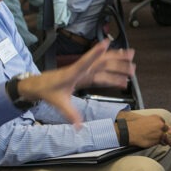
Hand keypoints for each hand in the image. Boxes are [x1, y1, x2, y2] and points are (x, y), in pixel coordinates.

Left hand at [17, 40, 135, 126]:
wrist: (38, 86)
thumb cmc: (47, 91)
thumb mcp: (59, 103)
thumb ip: (71, 114)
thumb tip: (79, 127)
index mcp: (73, 73)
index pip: (86, 62)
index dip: (95, 53)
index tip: (105, 43)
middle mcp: (81, 70)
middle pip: (101, 62)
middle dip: (117, 58)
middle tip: (132, 56)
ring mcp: (84, 72)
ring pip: (103, 66)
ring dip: (118, 63)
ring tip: (132, 60)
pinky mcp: (85, 77)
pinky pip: (101, 75)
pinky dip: (112, 75)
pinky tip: (122, 80)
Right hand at [119, 112, 170, 147]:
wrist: (129, 131)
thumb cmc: (136, 125)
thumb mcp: (146, 119)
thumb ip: (155, 123)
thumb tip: (163, 128)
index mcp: (158, 118)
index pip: (166, 125)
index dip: (170, 130)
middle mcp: (161, 125)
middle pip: (169, 131)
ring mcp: (159, 133)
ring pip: (167, 138)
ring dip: (170, 142)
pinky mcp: (157, 140)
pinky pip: (161, 143)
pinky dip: (162, 144)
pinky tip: (162, 144)